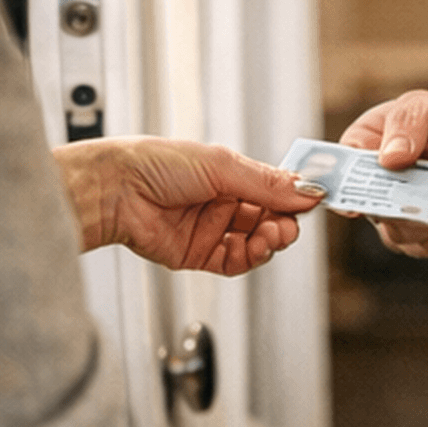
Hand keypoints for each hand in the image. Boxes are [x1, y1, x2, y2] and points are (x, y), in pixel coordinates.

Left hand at [53, 136, 322, 274]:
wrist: (114, 190)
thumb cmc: (154, 163)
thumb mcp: (221, 165)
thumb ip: (266, 182)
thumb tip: (306, 190)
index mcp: (230, 175)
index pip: (275, 190)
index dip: (294, 198)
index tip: (314, 201)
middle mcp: (223, 203)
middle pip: (271, 220)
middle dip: (285, 223)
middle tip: (289, 224)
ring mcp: (212, 230)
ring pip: (257, 244)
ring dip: (270, 242)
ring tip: (271, 235)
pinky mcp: (199, 255)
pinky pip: (235, 262)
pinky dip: (251, 257)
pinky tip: (255, 248)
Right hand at [339, 90, 427, 256]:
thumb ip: (408, 122)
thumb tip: (389, 157)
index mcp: (365, 143)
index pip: (342, 167)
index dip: (347, 185)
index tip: (358, 202)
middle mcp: (374, 181)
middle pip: (371, 206)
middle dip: (405, 209)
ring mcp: (395, 210)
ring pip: (399, 232)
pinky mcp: (419, 232)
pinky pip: (425, 247)